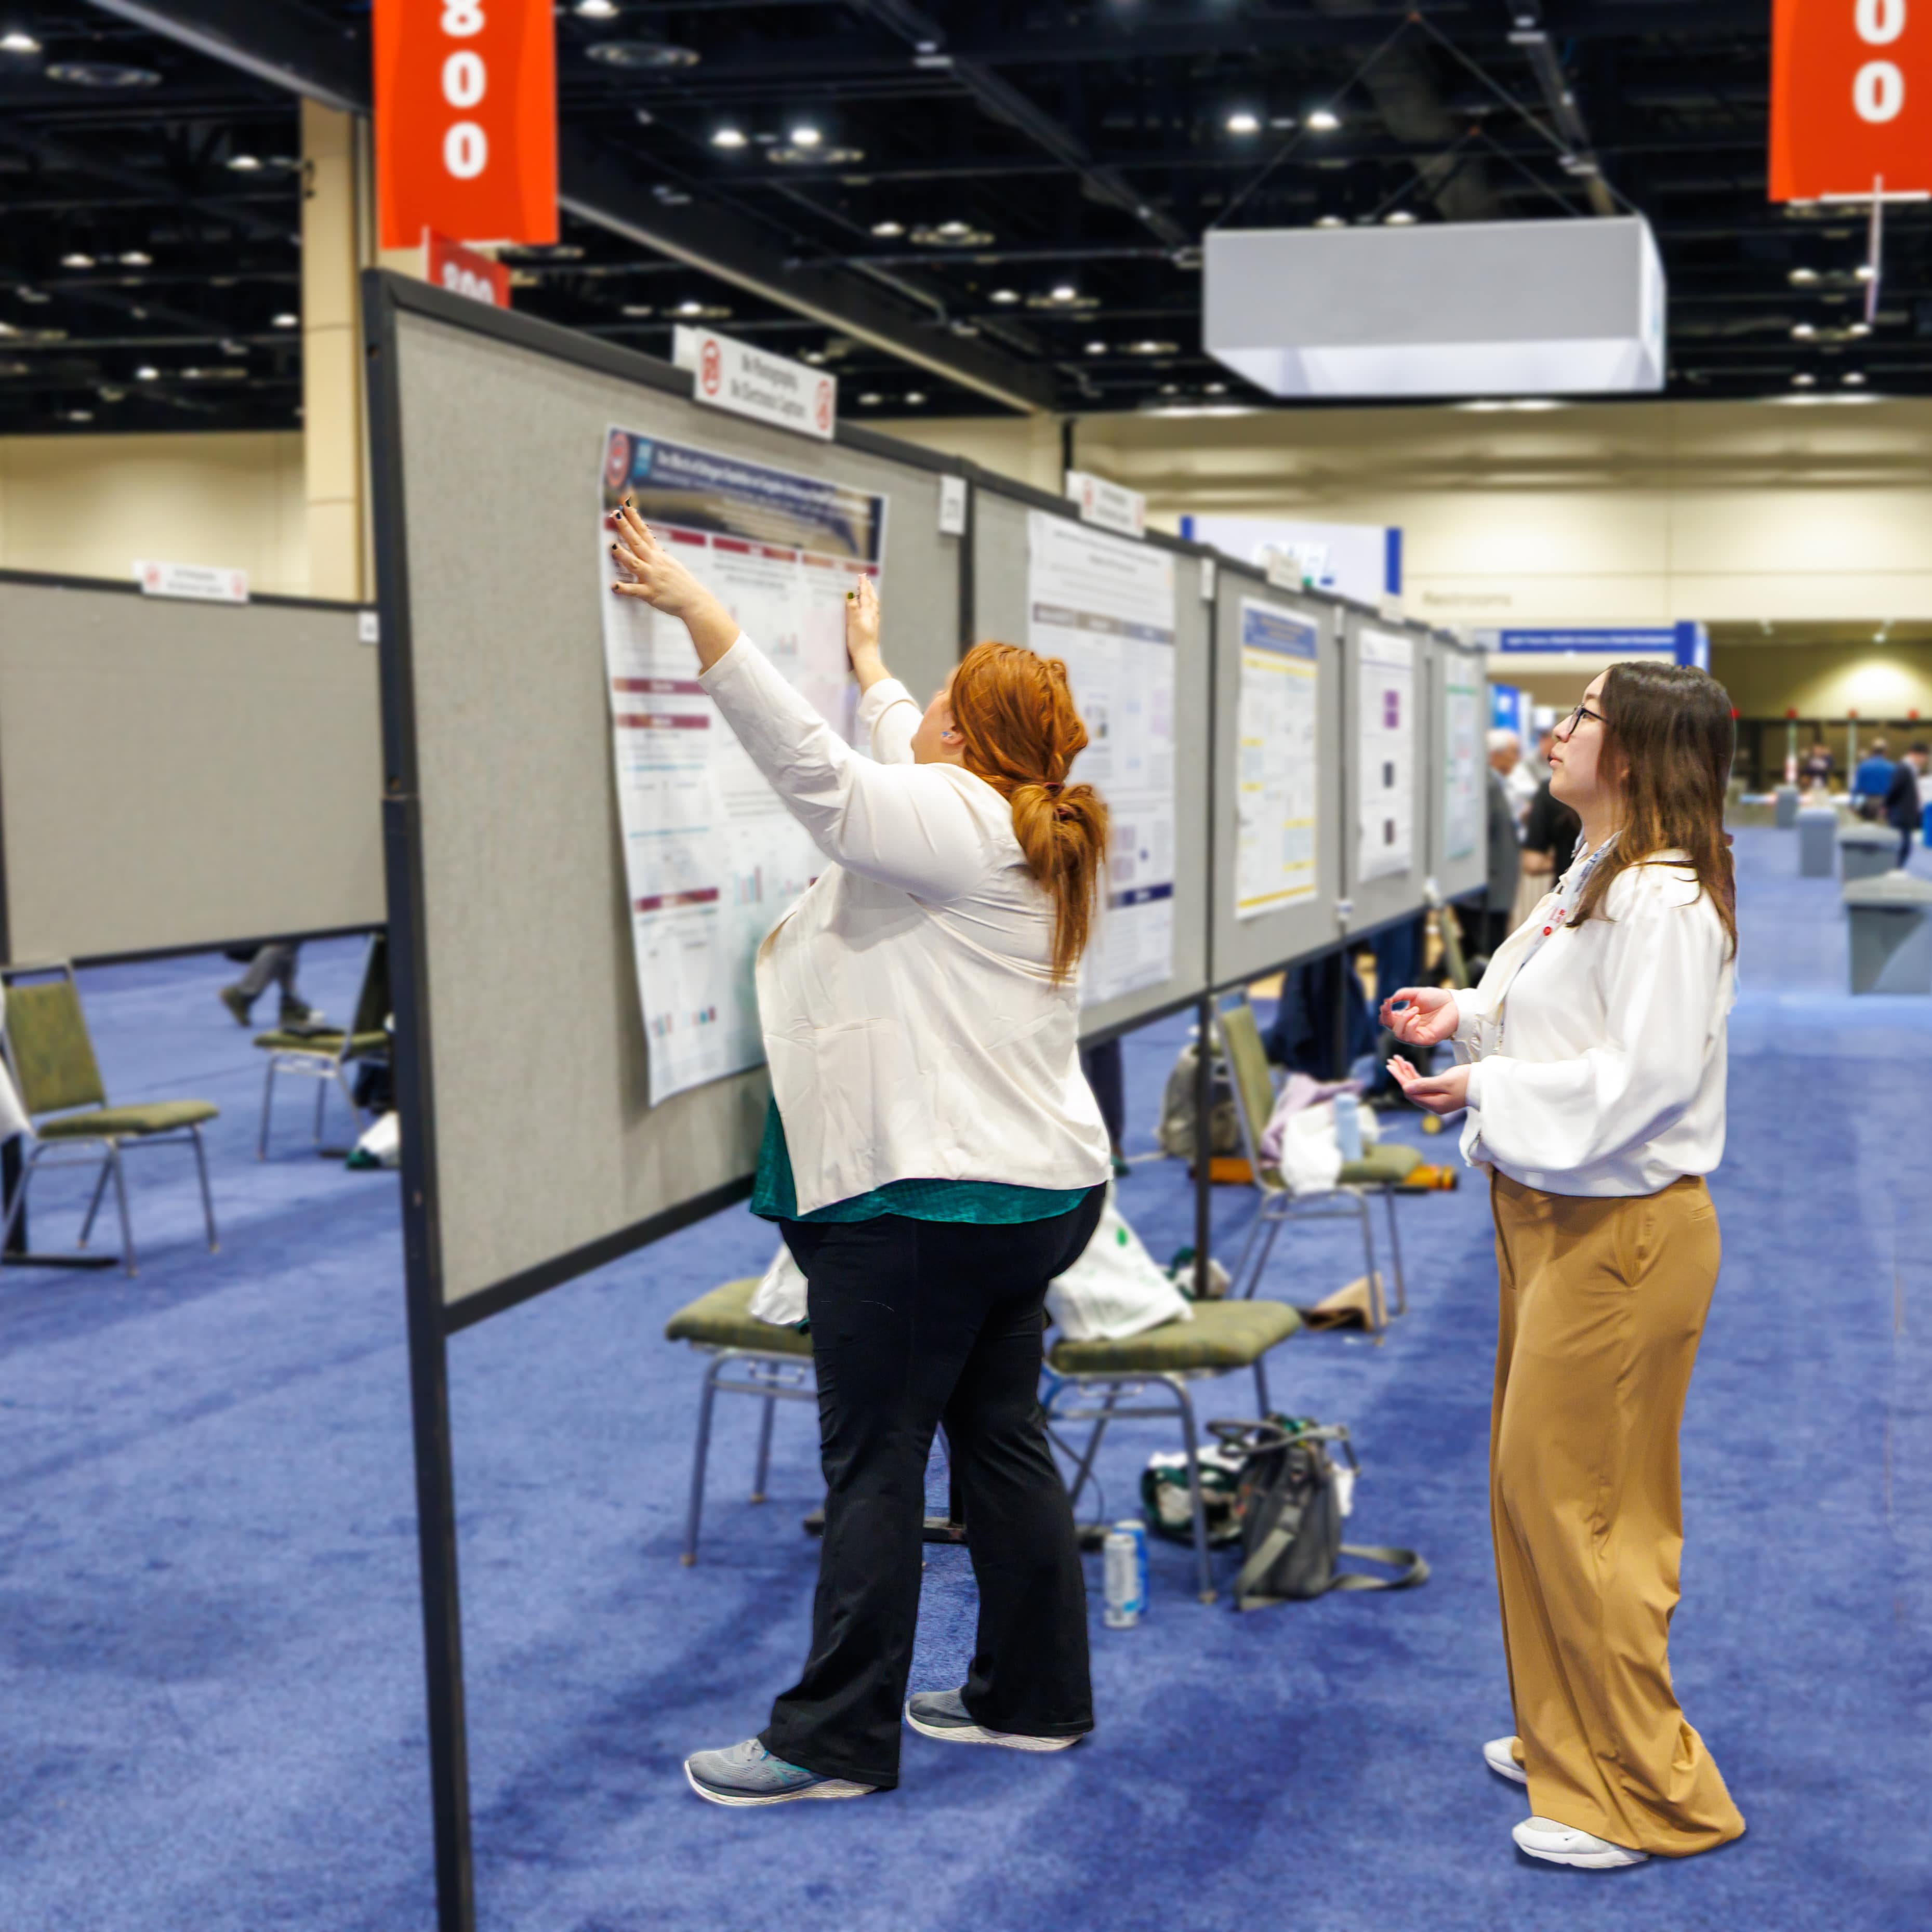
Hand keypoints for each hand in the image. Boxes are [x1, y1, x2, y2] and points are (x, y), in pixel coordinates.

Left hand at [610, 503, 714, 617]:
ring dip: (622, 554)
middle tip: (615, 514)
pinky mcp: (650, 593)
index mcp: (658, 555)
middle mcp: (654, 563)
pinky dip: (624, 589)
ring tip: (612, 545)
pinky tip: (614, 586)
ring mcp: (652, 577)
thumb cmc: (682, 583)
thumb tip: (646, 547)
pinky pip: (635, 591)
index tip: (625, 505)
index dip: (634, 518)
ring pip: (634, 563)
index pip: (644, 532)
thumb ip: (655, 555)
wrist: (694, 601)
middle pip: (637, 542)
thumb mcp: (670, 563)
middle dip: (625, 527)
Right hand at [845, 576, 889, 690]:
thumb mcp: (853, 622)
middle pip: (871, 600)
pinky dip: (871, 608)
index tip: (862, 576)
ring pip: (873, 607)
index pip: (865, 596)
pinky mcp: (871, 631)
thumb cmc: (858, 641)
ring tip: (870, 592)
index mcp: (867, 613)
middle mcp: (872, 617)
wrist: (865, 658)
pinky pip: (872, 614)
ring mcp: (873, 624)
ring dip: (871, 598)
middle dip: (869, 589)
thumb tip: (850, 592)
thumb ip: (852, 607)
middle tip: (867, 581)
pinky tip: (870, 611)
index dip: (862, 586)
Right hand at [1379, 984, 1458, 1047]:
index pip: (1388, 1019)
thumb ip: (1401, 995)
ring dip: (1402, 1020)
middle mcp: (1409, 1027)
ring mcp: (1417, 1035)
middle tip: (1390, 1005)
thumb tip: (1388, 1001)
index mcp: (1405, 1017)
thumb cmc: (1437, 998)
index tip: (1386, 1002)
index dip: (1384, 1012)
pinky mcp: (1425, 1040)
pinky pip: (1410, 1038)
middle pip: (1390, 1028)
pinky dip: (1410, 1026)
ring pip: (1398, 1034)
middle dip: (1387, 1016)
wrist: (1454, 1003)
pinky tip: (1417, 1017)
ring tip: (1414, 1010)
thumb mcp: (1415, 993)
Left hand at [1385, 1057, 1470, 1116]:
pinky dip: (1416, 1075)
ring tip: (1397, 1059)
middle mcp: (1434, 1104)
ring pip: (1416, 1086)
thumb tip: (1405, 1088)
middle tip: (1391, 1060)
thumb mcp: (1445, 1081)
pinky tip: (1408, 1065)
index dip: (1400, 1078)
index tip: (1392, 1065)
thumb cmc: (1467, 1080)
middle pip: (1411, 1089)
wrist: (1486, 1082)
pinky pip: (1424, 1084)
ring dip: (1407, 1073)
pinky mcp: (1441, 1093)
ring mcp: (1438, 1099)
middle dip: (1400, 1074)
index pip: (1410, 1092)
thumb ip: (1424, 1085)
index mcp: (1434, 1104)